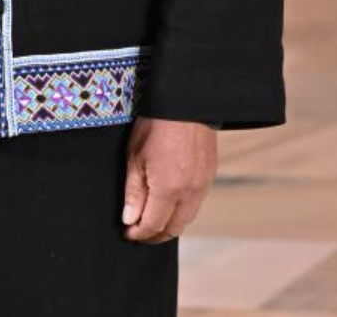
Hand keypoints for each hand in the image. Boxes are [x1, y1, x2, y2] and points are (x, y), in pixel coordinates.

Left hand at [122, 116, 217, 243]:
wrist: (185, 101)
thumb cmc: (155, 124)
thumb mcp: (135, 156)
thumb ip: (134, 192)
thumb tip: (130, 220)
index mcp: (169, 189)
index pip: (153, 225)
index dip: (138, 234)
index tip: (127, 233)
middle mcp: (190, 193)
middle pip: (173, 228)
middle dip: (154, 235)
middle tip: (138, 232)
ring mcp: (203, 185)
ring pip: (186, 218)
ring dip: (169, 223)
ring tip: (152, 219)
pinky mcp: (209, 175)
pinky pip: (196, 202)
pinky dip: (181, 209)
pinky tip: (169, 201)